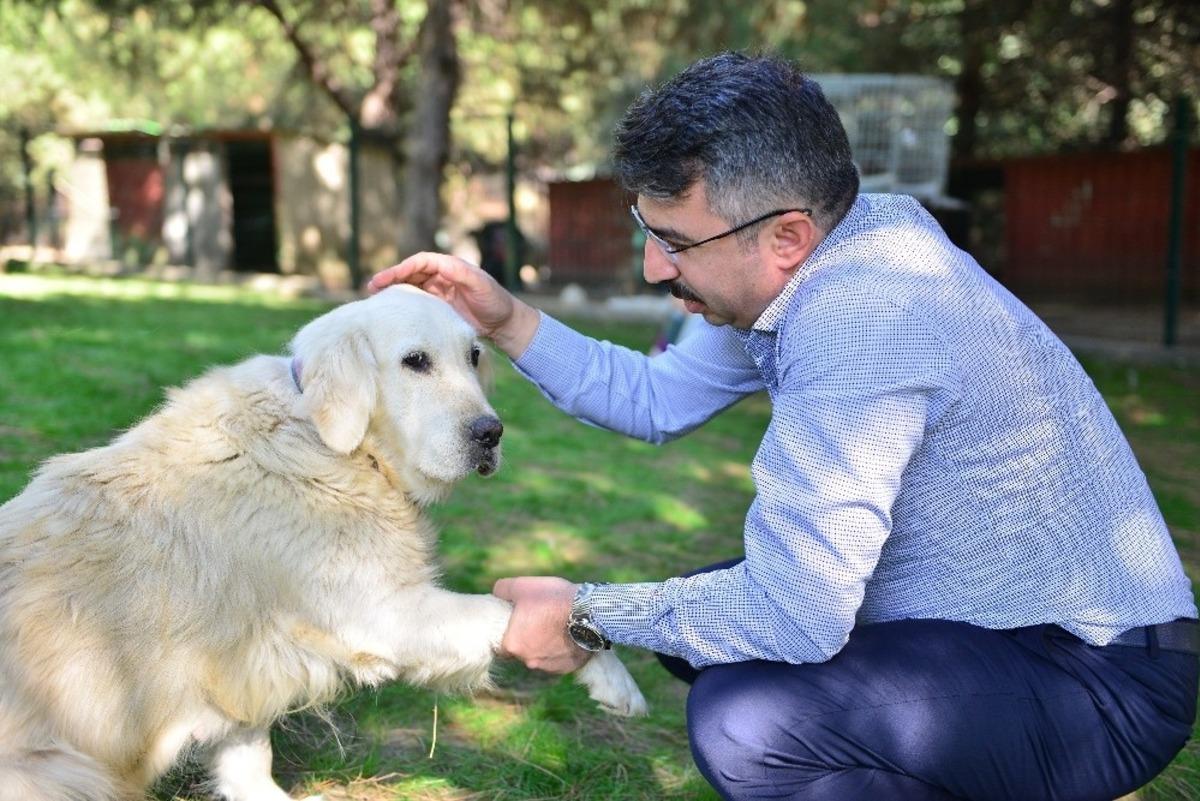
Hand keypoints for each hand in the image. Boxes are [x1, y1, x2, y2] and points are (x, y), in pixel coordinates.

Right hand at [368, 252, 539, 356]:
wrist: (504, 324)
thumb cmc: (495, 302)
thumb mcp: (481, 285)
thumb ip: (463, 274)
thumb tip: (442, 265)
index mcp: (450, 267)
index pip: (420, 262)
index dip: (402, 268)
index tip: (387, 278)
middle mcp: (441, 276)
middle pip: (410, 272)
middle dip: (391, 278)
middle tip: (372, 287)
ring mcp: (438, 292)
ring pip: (410, 287)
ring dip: (393, 290)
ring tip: (374, 297)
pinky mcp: (437, 308)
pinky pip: (416, 303)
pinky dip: (402, 304)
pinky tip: (390, 310)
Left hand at [492, 576, 589, 673]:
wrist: (588, 612)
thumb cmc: (552, 599)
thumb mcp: (522, 586)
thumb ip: (502, 590)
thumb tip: (496, 593)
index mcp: (512, 645)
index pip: (504, 642)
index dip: (512, 629)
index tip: (521, 619)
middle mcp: (528, 661)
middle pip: (523, 650)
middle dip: (529, 637)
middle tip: (540, 620)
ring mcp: (549, 667)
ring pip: (542, 656)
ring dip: (546, 645)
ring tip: (556, 626)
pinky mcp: (568, 668)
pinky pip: (560, 660)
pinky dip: (561, 650)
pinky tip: (567, 635)